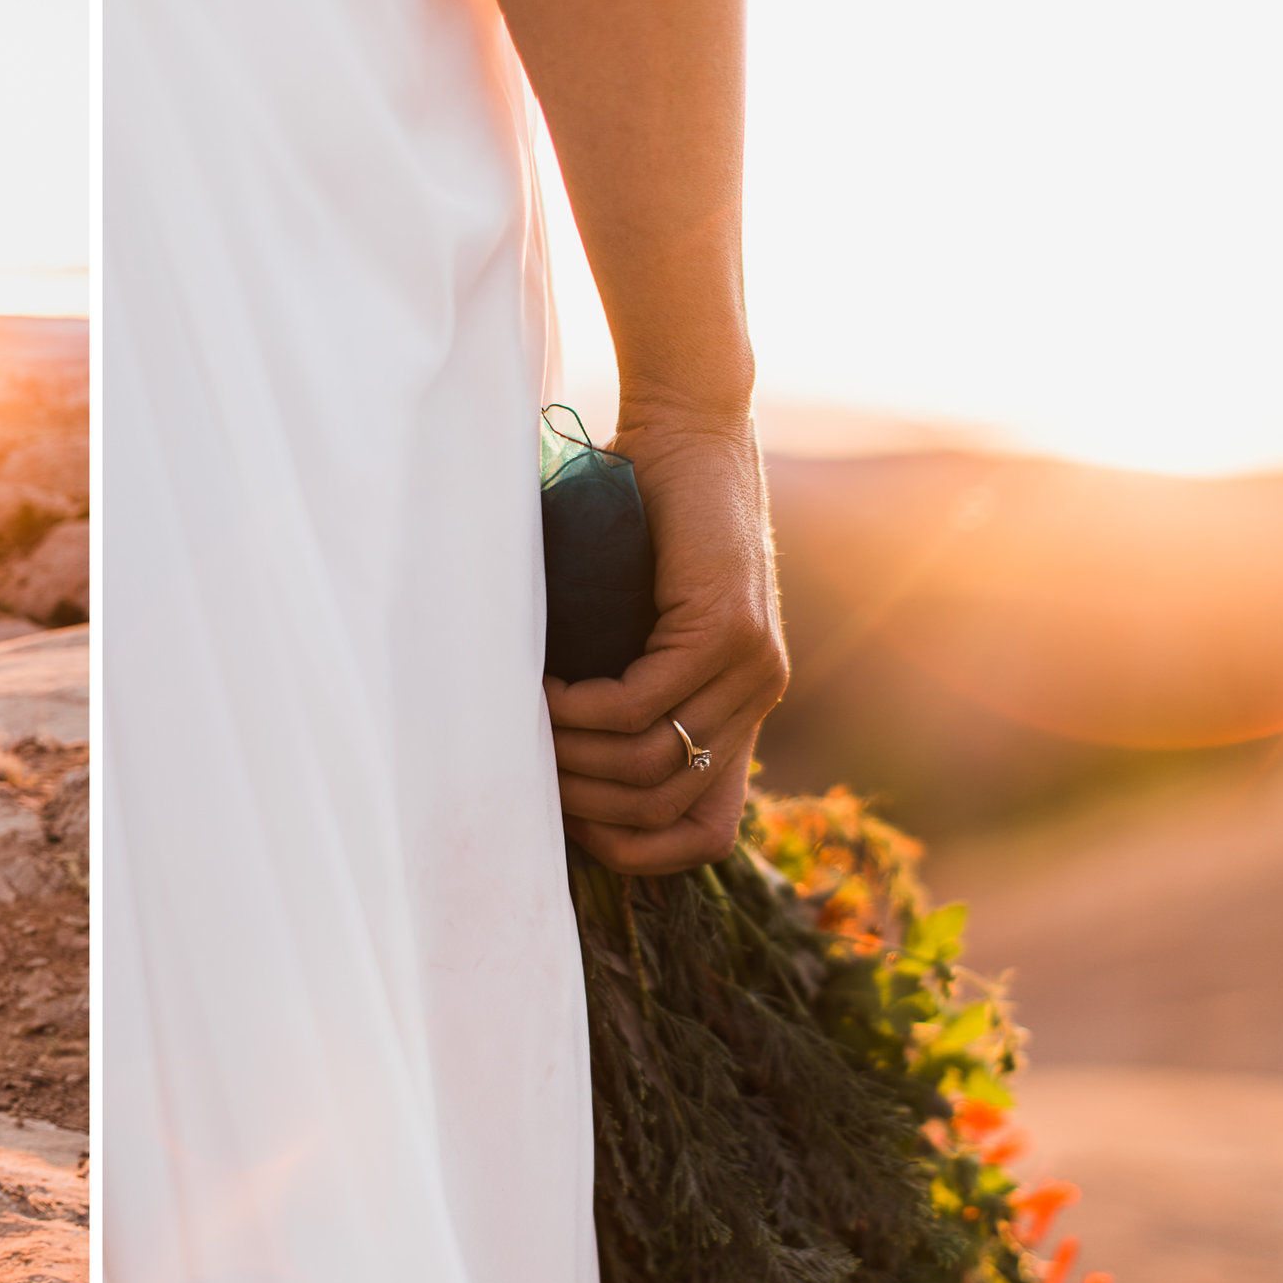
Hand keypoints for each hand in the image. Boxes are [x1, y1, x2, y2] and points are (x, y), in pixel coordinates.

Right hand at [546, 403, 787, 874]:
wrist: (689, 431)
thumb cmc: (644, 524)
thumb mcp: (634, 627)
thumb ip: (619, 685)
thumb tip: (543, 760)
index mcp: (739, 710)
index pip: (706, 835)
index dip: (633, 850)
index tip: (567, 818)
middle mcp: (756, 699)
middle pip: (665, 808)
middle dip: (585, 806)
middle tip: (527, 766)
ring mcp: (751, 668)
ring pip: (651, 763)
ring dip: (573, 757)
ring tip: (526, 724)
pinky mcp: (726, 630)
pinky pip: (639, 706)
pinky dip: (580, 709)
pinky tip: (545, 687)